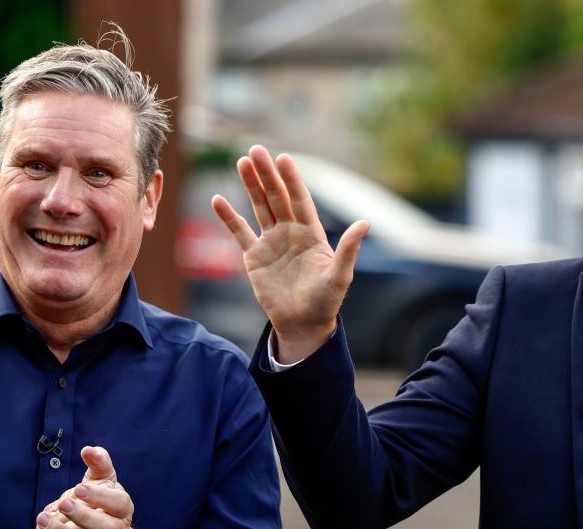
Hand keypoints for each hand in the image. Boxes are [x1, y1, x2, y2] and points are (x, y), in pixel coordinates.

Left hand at [32, 446, 134, 528]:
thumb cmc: (102, 505)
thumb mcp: (103, 482)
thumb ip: (99, 463)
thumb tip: (89, 450)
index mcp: (123, 510)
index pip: (119, 505)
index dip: (100, 498)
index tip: (77, 488)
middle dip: (83, 517)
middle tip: (62, 503)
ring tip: (41, 520)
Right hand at [211, 145, 369, 361]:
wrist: (303, 324)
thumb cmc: (326, 301)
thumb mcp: (340, 276)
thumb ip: (349, 249)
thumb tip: (365, 223)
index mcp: (311, 233)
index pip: (300, 200)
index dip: (292, 180)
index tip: (284, 158)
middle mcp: (291, 232)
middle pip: (277, 197)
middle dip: (267, 175)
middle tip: (255, 150)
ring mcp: (271, 242)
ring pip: (259, 207)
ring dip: (250, 185)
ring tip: (242, 162)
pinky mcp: (254, 257)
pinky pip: (240, 232)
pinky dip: (229, 217)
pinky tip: (217, 200)